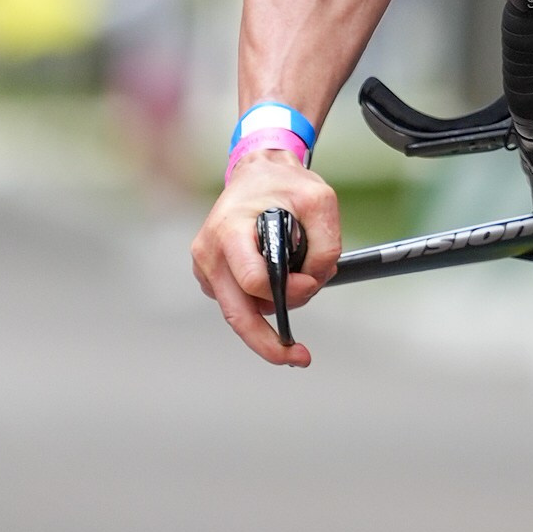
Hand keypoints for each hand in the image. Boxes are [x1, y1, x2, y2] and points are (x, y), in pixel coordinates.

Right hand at [192, 155, 341, 364]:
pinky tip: (282, 286)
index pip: (252, 280)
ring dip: (274, 312)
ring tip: (301, 283)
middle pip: (237, 315)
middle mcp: (210, 253)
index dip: (287, 291)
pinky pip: (240, 304)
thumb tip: (313, 282)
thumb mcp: (322, 202)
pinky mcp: (212, 277)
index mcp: (230, 230)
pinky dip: (264, 303)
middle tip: (301, 358)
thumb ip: (326, 245)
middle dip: (268, 343)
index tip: (311, 280)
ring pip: (241, 313)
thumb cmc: (285, 185)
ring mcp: (207, 267)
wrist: (258, 173)